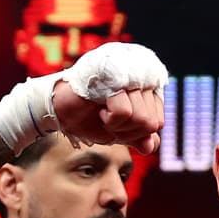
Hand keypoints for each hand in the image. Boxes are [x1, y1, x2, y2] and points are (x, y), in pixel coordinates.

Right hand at [0, 42, 167, 155]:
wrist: (60, 110)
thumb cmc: (90, 117)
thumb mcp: (119, 132)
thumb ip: (139, 138)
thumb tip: (152, 146)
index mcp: (147, 87)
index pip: (158, 122)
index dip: (136, 133)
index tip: (117, 123)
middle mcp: (141, 75)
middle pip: (152, 122)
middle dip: (127, 131)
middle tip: (108, 119)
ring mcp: (128, 72)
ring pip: (141, 118)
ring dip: (118, 126)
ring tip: (102, 112)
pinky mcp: (113, 74)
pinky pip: (125, 113)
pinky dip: (111, 120)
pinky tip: (98, 108)